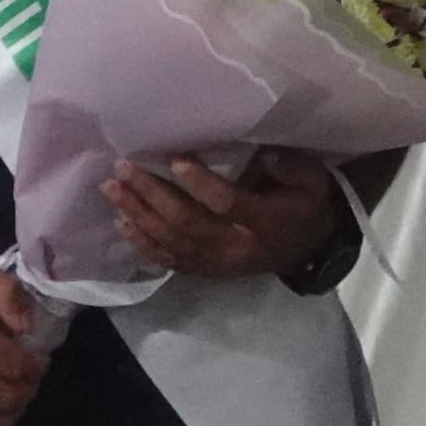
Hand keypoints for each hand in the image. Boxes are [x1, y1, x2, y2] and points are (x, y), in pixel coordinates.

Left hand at [106, 149, 340, 280]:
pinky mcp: (207, 271)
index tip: (175, 158)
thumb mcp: (312, 180)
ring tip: (113, 190)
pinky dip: (143, 244)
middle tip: (124, 169)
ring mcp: (219, 263)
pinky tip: (123, 223)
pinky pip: (170, 261)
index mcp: (265, 221)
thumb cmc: (305, 204)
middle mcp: (237, 246)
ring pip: (172, 242)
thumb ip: (288, 166)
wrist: (309, 250)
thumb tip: (260, 154)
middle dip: (152, 195)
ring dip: (139, 216)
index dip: (200, 183)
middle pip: (187, 223)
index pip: (227, 204)